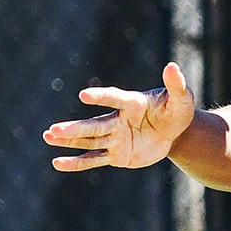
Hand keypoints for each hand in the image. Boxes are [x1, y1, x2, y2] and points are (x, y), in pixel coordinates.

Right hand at [43, 61, 197, 171]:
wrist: (174, 132)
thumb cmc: (176, 110)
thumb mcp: (182, 98)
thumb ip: (176, 84)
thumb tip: (172, 67)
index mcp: (132, 103)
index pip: (114, 98)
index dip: (100, 97)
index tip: (83, 96)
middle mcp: (119, 120)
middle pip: (94, 126)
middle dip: (75, 129)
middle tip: (54, 129)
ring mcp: (116, 138)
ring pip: (89, 141)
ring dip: (69, 140)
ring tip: (48, 136)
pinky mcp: (117, 155)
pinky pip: (94, 160)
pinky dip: (77, 163)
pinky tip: (58, 163)